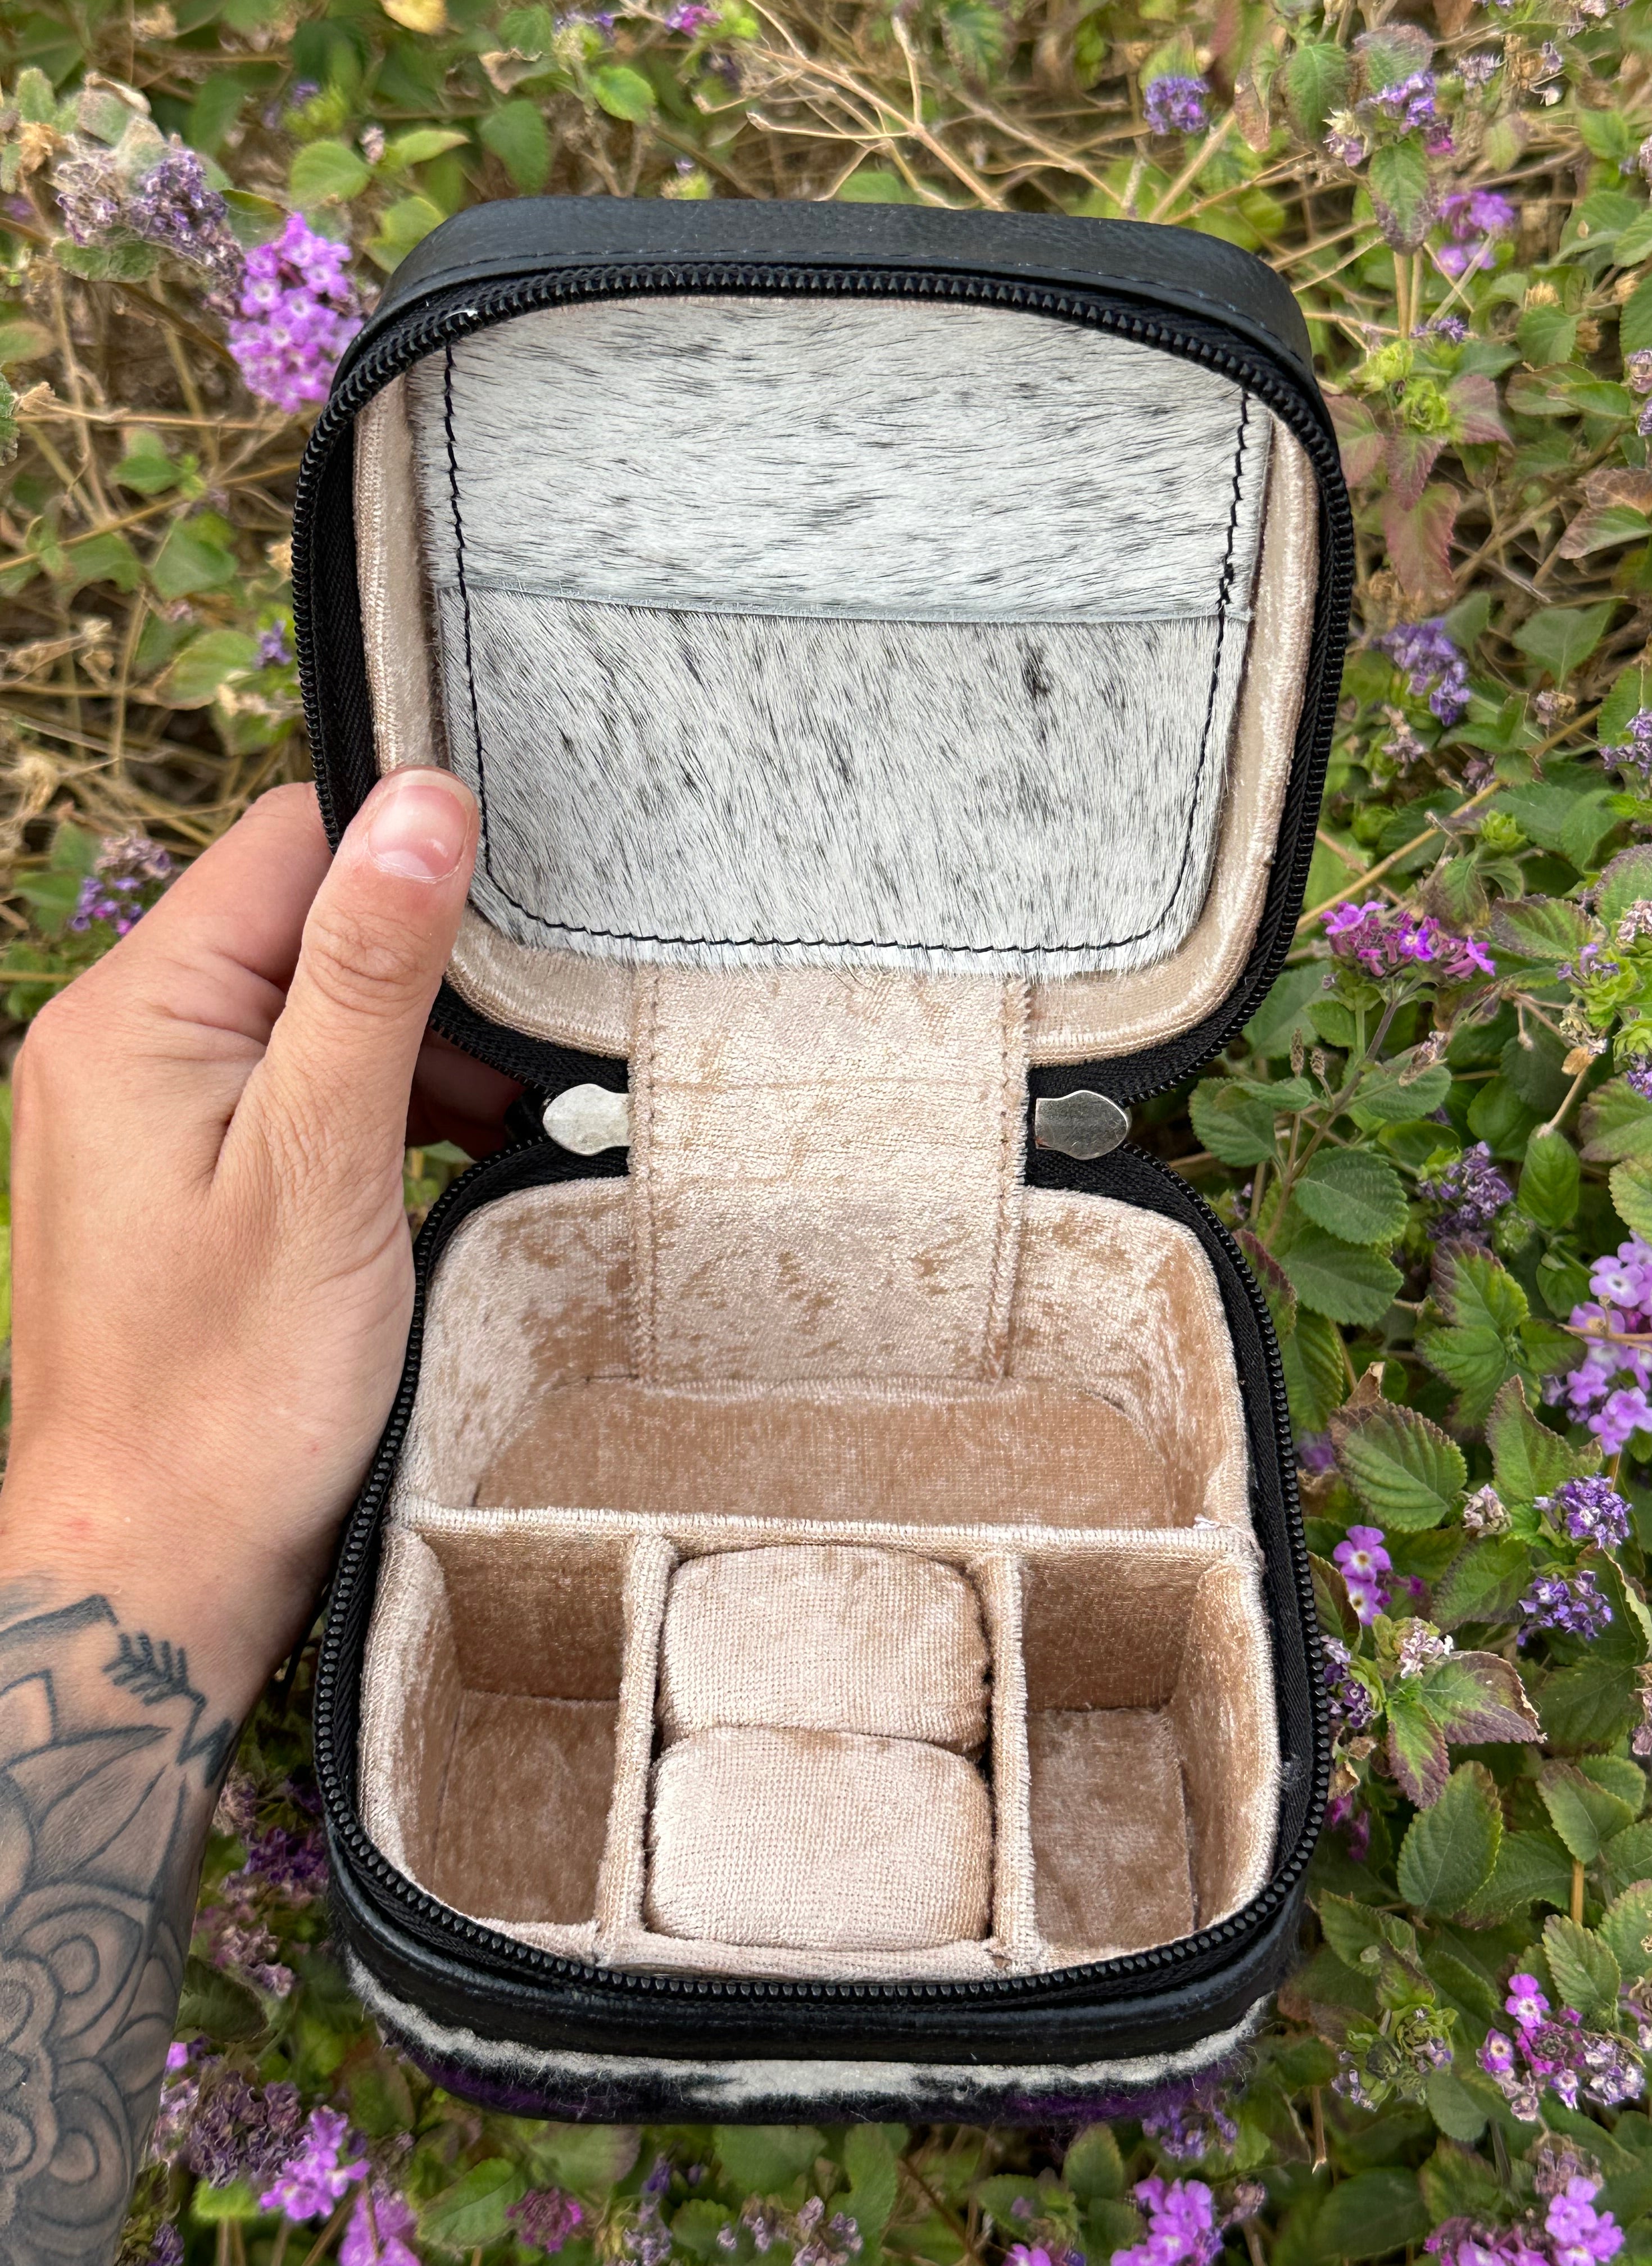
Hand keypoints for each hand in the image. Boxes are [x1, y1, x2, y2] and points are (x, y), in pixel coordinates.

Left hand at [0, 769, 508, 1713]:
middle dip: (429, 975)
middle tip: (530, 1059)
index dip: (412, 862)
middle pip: (304, 925)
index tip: (524, 925)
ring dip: (419, 1052)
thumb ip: (371, 974)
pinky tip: (455, 1161)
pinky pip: (298, 1090)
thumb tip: (423, 802)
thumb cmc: (232, 1391)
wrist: (158, 1563)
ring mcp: (146, 1111)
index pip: (288, 844)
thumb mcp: (324, 1165)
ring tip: (504, 1127)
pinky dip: (384, 1111)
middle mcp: (120, 1042)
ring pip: (313, 1011)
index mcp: (133, 1015)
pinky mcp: (184, 1172)